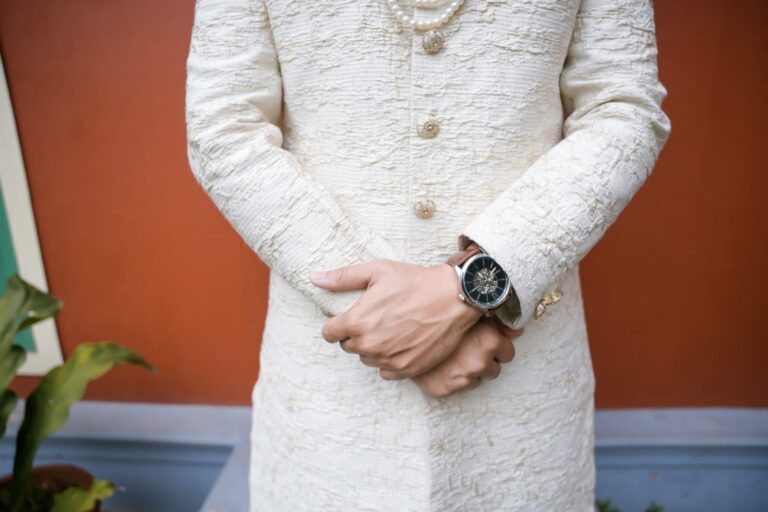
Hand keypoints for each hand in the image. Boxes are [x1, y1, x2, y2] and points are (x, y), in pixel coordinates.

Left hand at [310, 259, 483, 378]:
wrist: (452, 298)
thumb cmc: (414, 282)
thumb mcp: (376, 271)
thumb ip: (342, 278)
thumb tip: (315, 278)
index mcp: (357, 322)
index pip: (329, 333)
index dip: (338, 324)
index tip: (351, 317)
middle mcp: (369, 345)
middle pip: (348, 346)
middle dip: (357, 334)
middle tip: (378, 318)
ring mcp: (388, 359)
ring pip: (367, 358)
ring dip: (374, 347)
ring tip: (392, 328)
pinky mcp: (406, 369)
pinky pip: (385, 371)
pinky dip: (390, 360)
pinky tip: (402, 342)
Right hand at [411, 316, 523, 397]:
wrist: (402, 330)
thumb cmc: (438, 315)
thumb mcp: (470, 312)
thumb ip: (499, 321)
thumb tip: (518, 330)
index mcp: (489, 341)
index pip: (508, 353)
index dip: (497, 346)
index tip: (486, 342)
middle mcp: (478, 362)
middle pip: (494, 369)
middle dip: (484, 360)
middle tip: (467, 349)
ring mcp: (462, 378)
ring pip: (476, 380)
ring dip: (469, 371)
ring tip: (454, 357)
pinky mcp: (445, 390)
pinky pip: (457, 387)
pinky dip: (452, 378)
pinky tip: (443, 365)